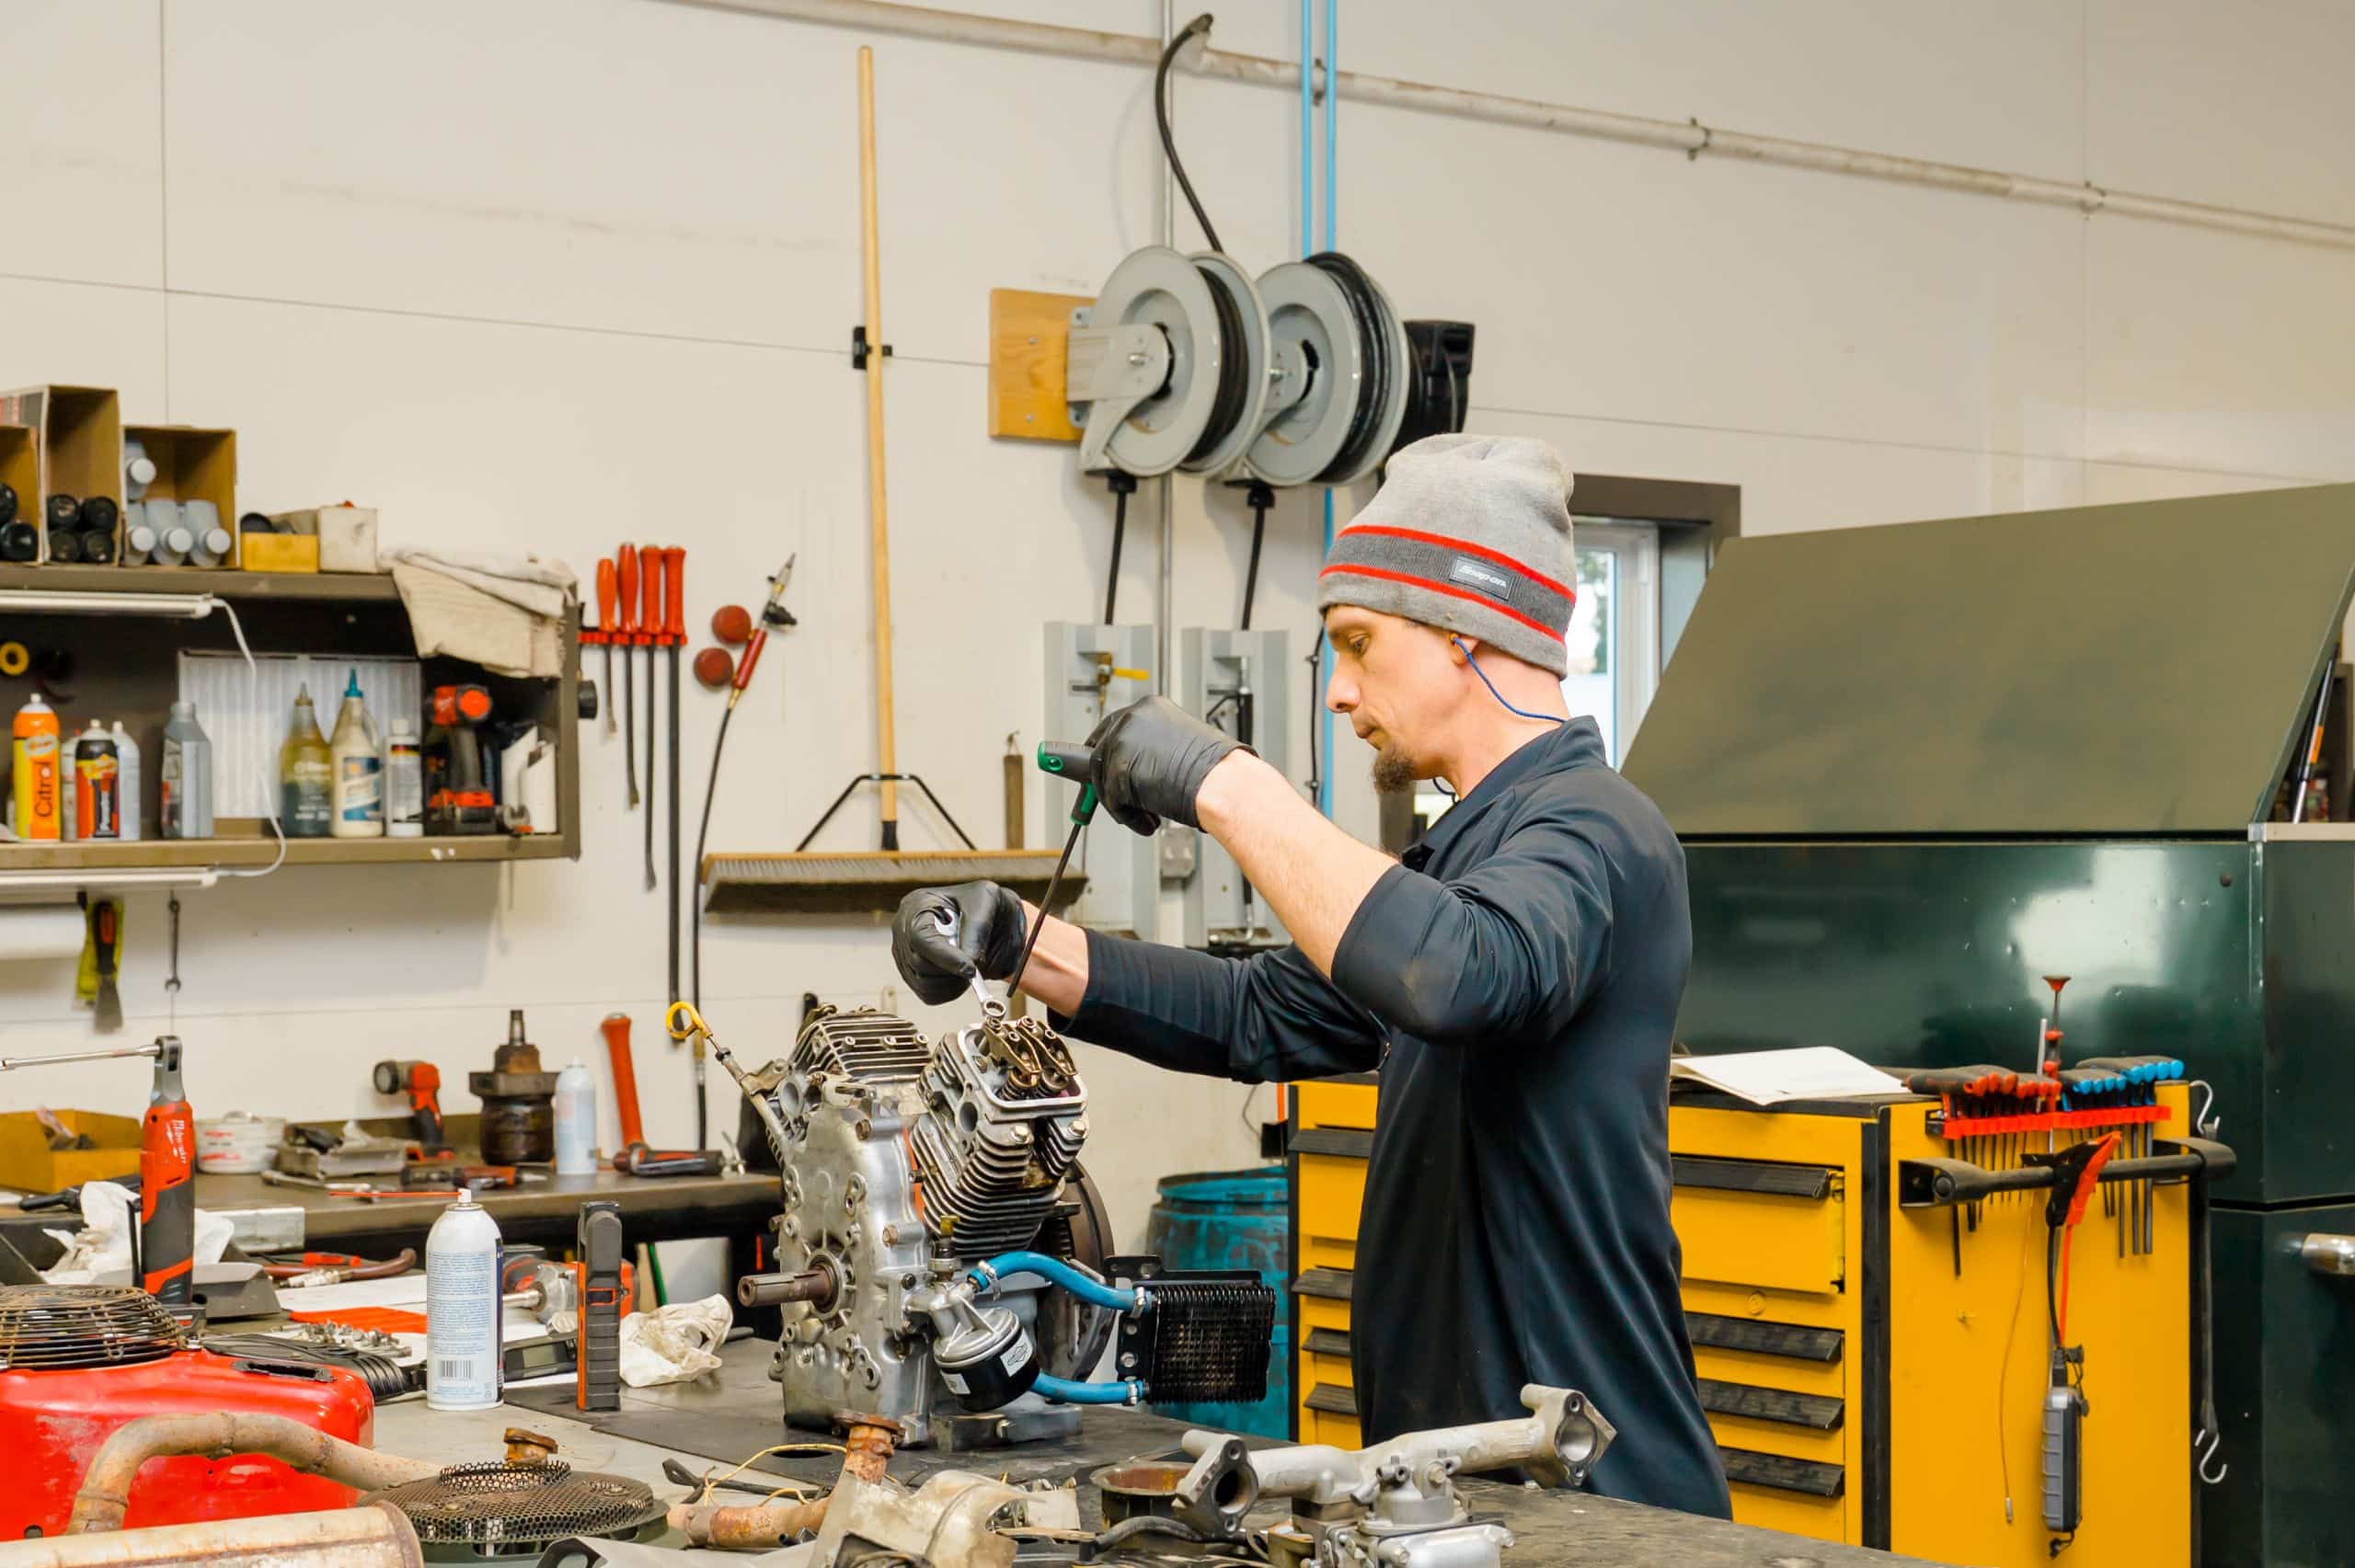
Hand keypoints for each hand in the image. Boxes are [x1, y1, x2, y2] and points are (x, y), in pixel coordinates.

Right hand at [890, 882, 1029, 1005]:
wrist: (990, 918)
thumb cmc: (984, 903)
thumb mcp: (987, 901)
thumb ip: (977, 929)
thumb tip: (969, 961)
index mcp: (916, 904)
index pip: (919, 936)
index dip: (944, 956)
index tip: (970, 969)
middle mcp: (903, 928)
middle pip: (918, 963)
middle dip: (952, 970)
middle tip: (976, 966)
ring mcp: (905, 953)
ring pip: (922, 983)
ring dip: (953, 983)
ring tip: (970, 968)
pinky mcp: (913, 974)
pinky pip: (928, 995)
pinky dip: (949, 992)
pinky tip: (961, 977)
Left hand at [1085, 695, 1251, 834]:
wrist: (1224, 784)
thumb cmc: (1215, 772)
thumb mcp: (1180, 746)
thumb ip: (1153, 750)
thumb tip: (1135, 768)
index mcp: (1150, 707)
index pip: (1115, 728)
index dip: (1111, 755)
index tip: (1109, 770)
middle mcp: (1133, 718)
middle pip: (1101, 751)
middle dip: (1108, 781)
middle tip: (1120, 799)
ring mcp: (1123, 741)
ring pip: (1103, 778)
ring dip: (1123, 803)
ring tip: (1149, 815)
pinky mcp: (1118, 768)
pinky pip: (1112, 800)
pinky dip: (1128, 816)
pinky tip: (1148, 822)